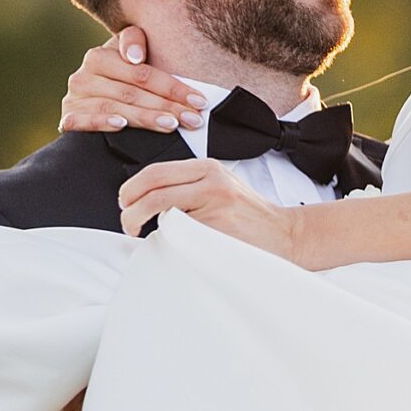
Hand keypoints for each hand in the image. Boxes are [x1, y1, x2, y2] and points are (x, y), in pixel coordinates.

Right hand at [59, 27, 205, 134]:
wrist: (90, 103)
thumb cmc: (120, 81)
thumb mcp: (131, 60)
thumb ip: (137, 44)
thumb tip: (136, 57)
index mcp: (100, 56)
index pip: (142, 72)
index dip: (173, 86)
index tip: (199, 101)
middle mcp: (84, 75)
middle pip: (132, 91)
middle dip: (166, 106)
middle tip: (193, 119)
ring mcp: (75, 97)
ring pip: (114, 107)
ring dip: (145, 117)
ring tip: (171, 125)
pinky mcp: (68, 118)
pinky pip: (84, 121)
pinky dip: (102, 122)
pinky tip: (122, 126)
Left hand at [117, 157, 298, 256]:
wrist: (286, 234)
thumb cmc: (249, 218)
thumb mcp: (220, 188)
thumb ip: (188, 187)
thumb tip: (145, 199)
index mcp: (208, 168)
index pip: (156, 171)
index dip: (132, 188)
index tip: (125, 203)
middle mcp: (211, 180)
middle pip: (153, 186)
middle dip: (130, 207)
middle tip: (127, 221)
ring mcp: (215, 203)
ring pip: (161, 207)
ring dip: (140, 222)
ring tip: (139, 232)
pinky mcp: (218, 227)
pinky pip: (179, 232)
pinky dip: (164, 238)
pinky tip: (165, 243)